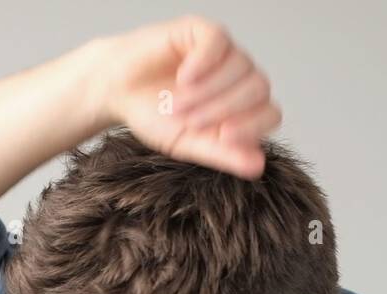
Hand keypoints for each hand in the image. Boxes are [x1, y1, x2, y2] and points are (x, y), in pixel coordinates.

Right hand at [97, 15, 282, 178]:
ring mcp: (225, 52)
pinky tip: (183, 77)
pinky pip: (218, 41)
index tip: (224, 136)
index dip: (252, 126)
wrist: (117, 91)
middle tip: (189, 121)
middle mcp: (240, 78)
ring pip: (239, 65)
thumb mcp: (187, 144)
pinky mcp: (203, 31)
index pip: (270, 114)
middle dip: (222, 108)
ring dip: (207, 89)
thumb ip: (222, 155)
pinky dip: (203, 62)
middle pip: (258, 89)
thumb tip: (258, 167)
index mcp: (244, 108)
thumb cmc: (153, 116)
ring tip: (176, 103)